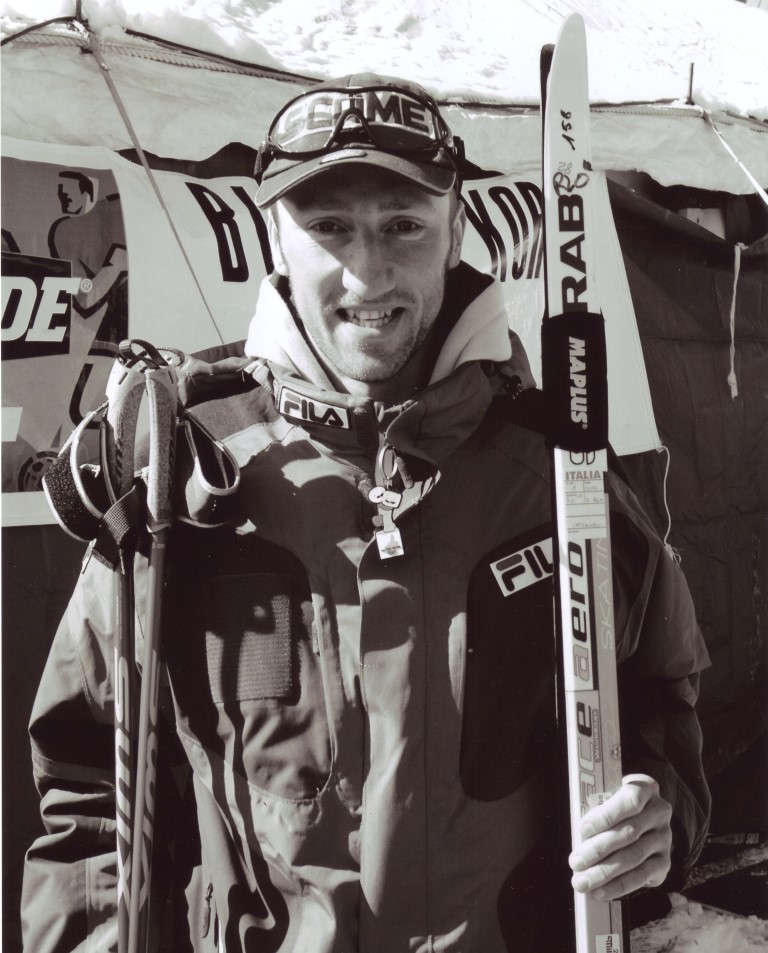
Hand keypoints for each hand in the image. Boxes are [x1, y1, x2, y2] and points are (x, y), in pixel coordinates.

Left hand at [569, 774, 671, 900]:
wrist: (641, 817)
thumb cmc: (614, 803)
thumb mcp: (607, 795)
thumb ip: (596, 807)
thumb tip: (578, 836)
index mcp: (645, 787)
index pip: (630, 800)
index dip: (607, 815)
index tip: (583, 829)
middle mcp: (660, 812)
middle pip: (629, 833)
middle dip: (598, 850)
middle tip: (575, 862)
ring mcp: (664, 838)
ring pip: (633, 857)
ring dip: (605, 872)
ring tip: (582, 881)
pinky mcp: (665, 862)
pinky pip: (642, 876)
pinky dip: (619, 886)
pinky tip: (601, 891)